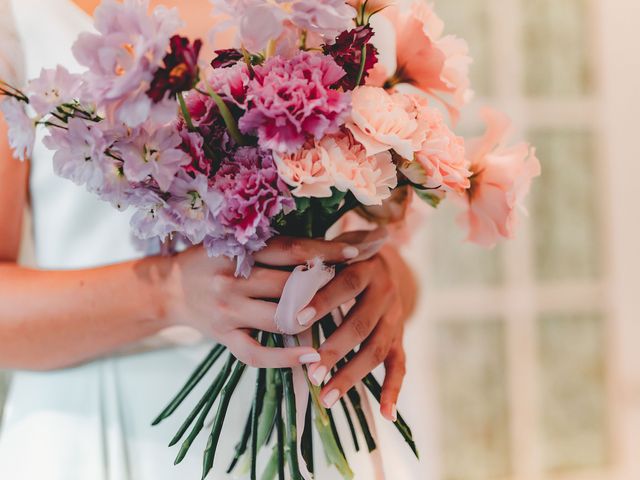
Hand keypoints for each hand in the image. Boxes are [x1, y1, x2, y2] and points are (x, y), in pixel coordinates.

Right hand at [163, 236, 360, 367]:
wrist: (170, 289)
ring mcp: (228, 313)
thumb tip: (330, 243)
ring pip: (279, 320)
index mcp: (239, 252)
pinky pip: (257, 354)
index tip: (358, 254)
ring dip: (311, 320)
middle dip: (325, 288)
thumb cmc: (214, 259)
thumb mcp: (238, 243)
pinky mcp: (223, 338)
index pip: (291, 250)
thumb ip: (277, 245)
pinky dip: (285, 358)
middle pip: (289, 286)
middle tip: (354, 286)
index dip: (325, 252)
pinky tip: (311, 357)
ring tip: (336, 316)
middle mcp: (233, 281)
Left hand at [300, 246, 416, 421]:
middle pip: (360, 325)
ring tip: (326, 397)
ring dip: (352, 375)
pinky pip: (399, 365)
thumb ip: (313, 257)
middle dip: (335, 350)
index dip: (323, 301)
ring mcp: (394, 318)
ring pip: (376, 350)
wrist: (384, 261)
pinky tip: (386, 413)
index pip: (345, 284)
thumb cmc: (342, 257)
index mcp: (366, 267)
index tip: (297, 318)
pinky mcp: (399, 337)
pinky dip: (394, 390)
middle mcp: (384, 293)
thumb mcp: (334, 250)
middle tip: (311, 372)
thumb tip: (279, 267)